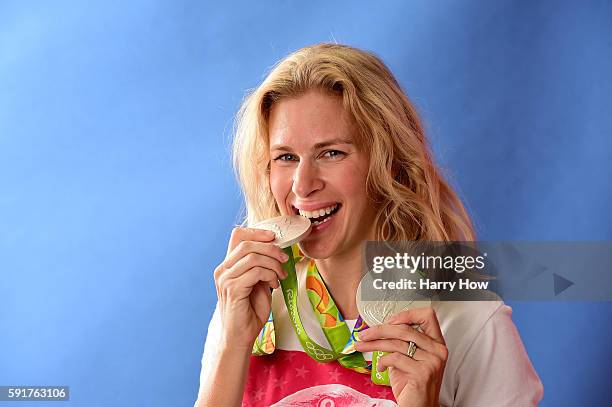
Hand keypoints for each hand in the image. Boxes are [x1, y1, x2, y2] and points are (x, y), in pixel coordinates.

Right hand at [214, 227, 288, 349]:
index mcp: (227, 265)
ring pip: (253, 257)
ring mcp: (225, 279)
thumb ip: (261, 266)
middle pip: (247, 244)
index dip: (257, 232)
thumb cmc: (250, 312)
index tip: (274, 237)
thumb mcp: (258, 283)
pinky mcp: (233, 289)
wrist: (240, 337)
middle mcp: (222, 270)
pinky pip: (256, 272)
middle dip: (271, 248)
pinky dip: (270, 275)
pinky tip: (275, 285)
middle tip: (285, 259)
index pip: (238, 236)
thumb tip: (276, 251)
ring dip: (273, 264)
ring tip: (281, 275)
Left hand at [354, 307, 447, 406]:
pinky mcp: (422, 372)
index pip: (427, 316)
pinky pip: (395, 358)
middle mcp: (437, 350)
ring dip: (374, 344)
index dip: (407, 314)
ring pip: (397, 343)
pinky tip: (380, 367)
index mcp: (436, 343)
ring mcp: (432, 361)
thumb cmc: (412, 385)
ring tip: (362, 346)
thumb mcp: (407, 359)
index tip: (389, 321)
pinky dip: (383, 362)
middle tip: (364, 334)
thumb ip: (401, 342)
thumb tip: (380, 329)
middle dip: (380, 330)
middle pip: (405, 328)